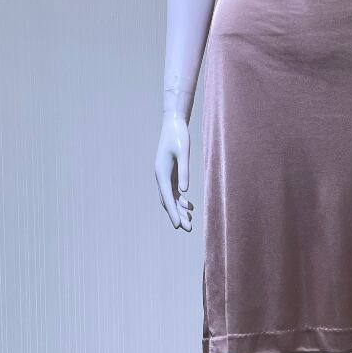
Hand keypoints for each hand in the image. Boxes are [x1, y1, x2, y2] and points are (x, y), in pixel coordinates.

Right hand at [154, 114, 193, 230]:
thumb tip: (184, 191)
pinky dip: (180, 199)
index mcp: (161, 172)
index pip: (167, 197)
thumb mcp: (183, 153)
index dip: (173, 212)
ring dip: (179, 209)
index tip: (179, 226)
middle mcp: (161, 176)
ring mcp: (165, 175)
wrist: (174, 124)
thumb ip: (184, 171)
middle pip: (168, 200)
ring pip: (171, 197)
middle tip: (188, 229)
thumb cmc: (179, 136)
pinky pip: (174, 190)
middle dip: (177, 215)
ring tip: (190, 220)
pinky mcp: (170, 172)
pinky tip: (189, 206)